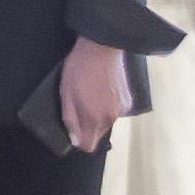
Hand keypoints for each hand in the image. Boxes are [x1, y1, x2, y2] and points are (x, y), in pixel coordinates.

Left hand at [61, 39, 133, 153]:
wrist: (102, 49)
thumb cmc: (78, 71)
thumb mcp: (66, 95)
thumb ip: (70, 120)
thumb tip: (74, 141)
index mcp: (95, 119)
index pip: (89, 145)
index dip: (78, 140)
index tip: (72, 129)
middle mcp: (111, 118)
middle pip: (97, 134)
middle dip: (86, 126)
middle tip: (77, 106)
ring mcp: (122, 109)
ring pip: (105, 122)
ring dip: (96, 115)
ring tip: (88, 95)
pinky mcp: (128, 99)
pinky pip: (114, 111)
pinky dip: (106, 106)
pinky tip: (100, 90)